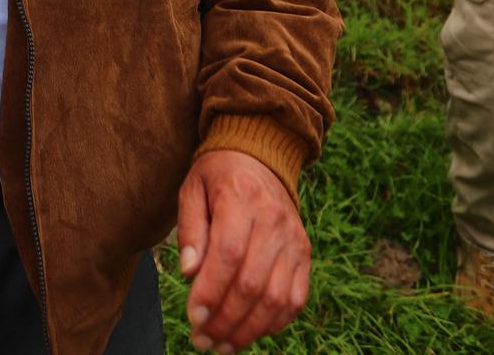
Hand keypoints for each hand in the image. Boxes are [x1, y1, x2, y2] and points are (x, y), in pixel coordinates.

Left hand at [178, 149, 310, 350]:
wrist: (260, 157)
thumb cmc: (217, 177)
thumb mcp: (192, 189)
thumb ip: (190, 229)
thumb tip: (189, 273)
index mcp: (241, 198)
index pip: (229, 253)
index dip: (211, 290)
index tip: (192, 317)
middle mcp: (274, 220)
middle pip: (253, 282)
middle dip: (225, 320)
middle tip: (202, 340)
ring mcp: (294, 240)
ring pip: (276, 297)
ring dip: (248, 330)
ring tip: (221, 345)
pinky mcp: (304, 254)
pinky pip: (295, 299)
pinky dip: (274, 323)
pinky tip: (248, 333)